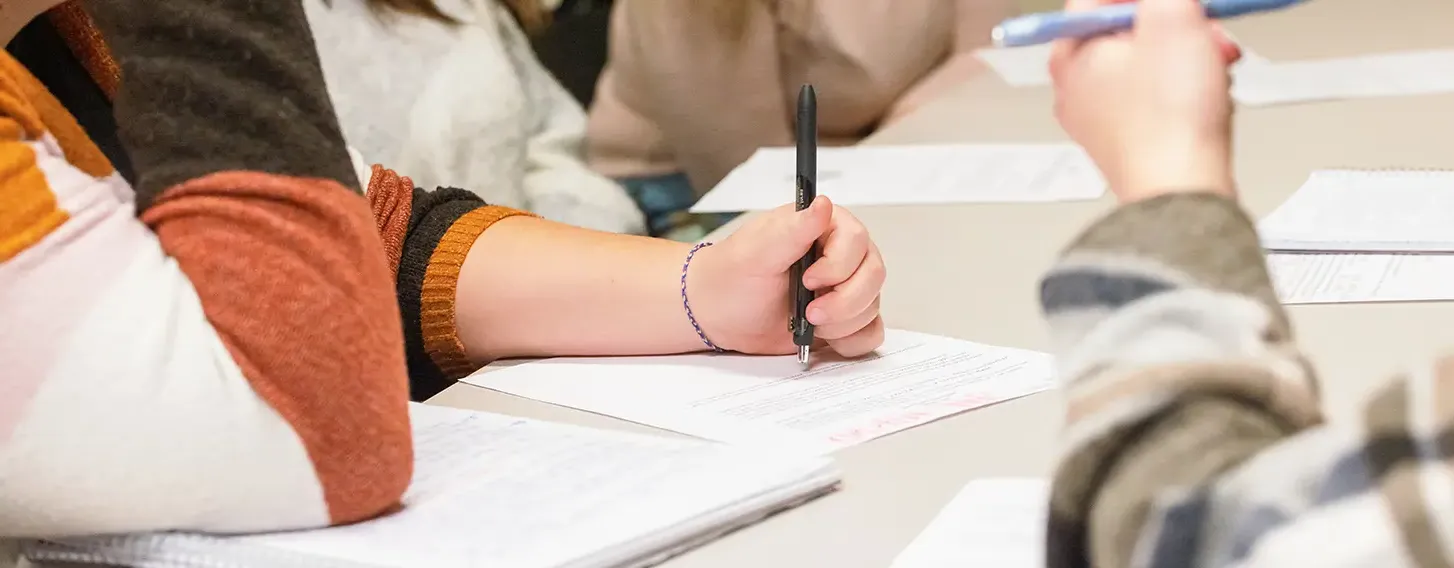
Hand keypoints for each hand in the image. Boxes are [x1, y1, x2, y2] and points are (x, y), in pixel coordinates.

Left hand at [689, 196, 885, 357]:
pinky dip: (851, 341)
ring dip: (841, 323)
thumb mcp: (757, 250)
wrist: (720, 313)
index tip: (808, 280)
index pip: (857, 242)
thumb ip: (794, 229)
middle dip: (843, 302)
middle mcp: (843, 256)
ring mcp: (846, 288)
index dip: (837, 267)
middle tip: (809, 313)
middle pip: (873, 276)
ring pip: (872, 306)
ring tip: (807, 322)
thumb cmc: (733, 276)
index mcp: (825, 228)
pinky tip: (823, 337)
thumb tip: (823, 204)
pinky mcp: (845, 319)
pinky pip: (870, 333)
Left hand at [1049, 0, 1240, 202]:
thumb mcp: (1172, 19)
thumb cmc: (1167, 119)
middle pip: (1129, 28)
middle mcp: (1076, 87)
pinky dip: (1188, 86)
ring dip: (1191, 52)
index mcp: (1069, 54)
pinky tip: (1209, 93)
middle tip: (1205, 26)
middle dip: (1177, 22)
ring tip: (1214, 62)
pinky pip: (1160, 95)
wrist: (1181, 189)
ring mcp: (1101, 117)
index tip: (1175, 1)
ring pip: (1150, 61)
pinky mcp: (1130, 139)